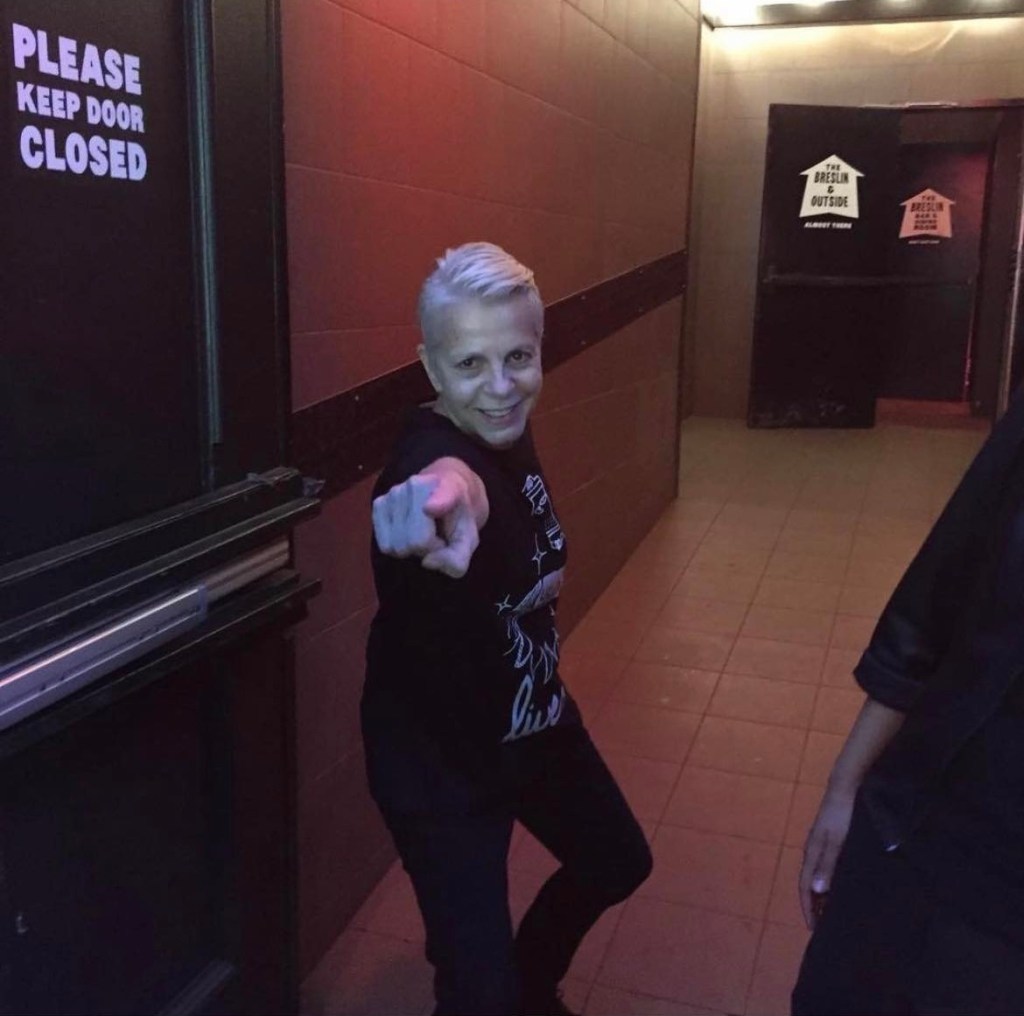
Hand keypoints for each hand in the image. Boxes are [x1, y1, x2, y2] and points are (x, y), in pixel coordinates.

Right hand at [372, 471, 480, 577]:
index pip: (443, 495)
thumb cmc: (456, 520)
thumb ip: (457, 560)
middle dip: (426, 550)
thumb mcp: (467, 542)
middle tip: (436, 537)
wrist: (444, 494)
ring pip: (396, 545)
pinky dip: (396, 546)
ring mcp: (394, 492)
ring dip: (411, 548)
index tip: (430, 508)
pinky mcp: (378, 502)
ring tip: (423, 533)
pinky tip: (407, 531)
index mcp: (451, 487)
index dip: (438, 503)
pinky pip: (384, 545)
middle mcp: (418, 484)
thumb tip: (427, 562)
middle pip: (415, 542)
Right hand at [798, 786, 855, 928]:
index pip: (806, 885)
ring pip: (817, 874)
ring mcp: (820, 843)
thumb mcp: (837, 842)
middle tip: (821, 924)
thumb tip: (816, 891)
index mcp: (812, 852)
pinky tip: (838, 884)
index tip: (813, 928)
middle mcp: (812, 849)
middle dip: (813, 903)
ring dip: (820, 893)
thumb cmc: (843, 816)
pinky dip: (827, 880)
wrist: (846, 787)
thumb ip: (827, 865)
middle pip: (809, 882)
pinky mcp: (829, 838)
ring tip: (829, 909)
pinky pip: (824, 866)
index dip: (808, 906)